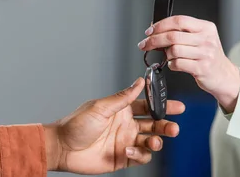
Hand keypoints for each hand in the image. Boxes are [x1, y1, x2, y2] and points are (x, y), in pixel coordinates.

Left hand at [43, 78, 184, 174]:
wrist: (62, 148)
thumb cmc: (76, 124)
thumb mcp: (101, 107)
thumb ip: (123, 97)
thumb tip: (139, 81)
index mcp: (122, 110)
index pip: (148, 106)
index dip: (163, 105)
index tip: (177, 106)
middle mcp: (127, 125)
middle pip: (154, 125)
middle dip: (166, 125)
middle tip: (173, 128)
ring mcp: (126, 141)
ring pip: (151, 141)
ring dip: (157, 141)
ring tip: (154, 142)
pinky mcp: (123, 157)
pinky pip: (141, 156)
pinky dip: (140, 154)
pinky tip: (129, 150)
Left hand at [138, 15, 239, 112]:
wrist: (225, 76)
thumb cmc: (210, 57)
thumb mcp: (202, 39)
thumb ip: (184, 33)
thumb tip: (157, 30)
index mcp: (206, 28)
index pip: (179, 21)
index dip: (161, 25)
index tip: (150, 31)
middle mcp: (207, 39)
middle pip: (173, 36)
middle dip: (154, 40)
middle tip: (146, 44)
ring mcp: (205, 54)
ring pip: (174, 50)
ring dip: (166, 54)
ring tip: (169, 57)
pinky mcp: (202, 68)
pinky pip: (177, 64)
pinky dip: (171, 65)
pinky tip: (175, 65)